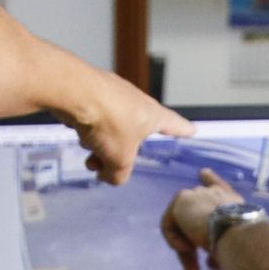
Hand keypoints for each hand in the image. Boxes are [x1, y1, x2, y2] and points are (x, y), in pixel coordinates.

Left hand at [55, 71, 192, 184]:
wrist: (76, 93)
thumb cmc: (109, 122)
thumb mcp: (119, 160)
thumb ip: (119, 175)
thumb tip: (111, 176)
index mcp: (152, 115)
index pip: (174, 125)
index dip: (183, 131)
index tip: (192, 130)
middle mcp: (136, 102)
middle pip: (133, 134)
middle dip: (119, 153)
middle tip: (106, 166)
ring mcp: (114, 95)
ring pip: (111, 129)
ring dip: (100, 145)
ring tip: (88, 153)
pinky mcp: (93, 92)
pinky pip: (95, 118)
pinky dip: (88, 130)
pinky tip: (78, 134)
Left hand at [160, 168, 242, 269]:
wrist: (238, 233)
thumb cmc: (245, 245)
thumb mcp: (236, 247)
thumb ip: (222, 247)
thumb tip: (213, 262)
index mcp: (234, 203)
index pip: (220, 187)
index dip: (211, 180)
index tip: (203, 173)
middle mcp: (216, 194)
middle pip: (196, 216)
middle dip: (193, 246)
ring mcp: (198, 194)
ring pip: (182, 224)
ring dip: (186, 251)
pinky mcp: (182, 200)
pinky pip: (169, 225)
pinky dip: (175, 241)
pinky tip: (186, 250)